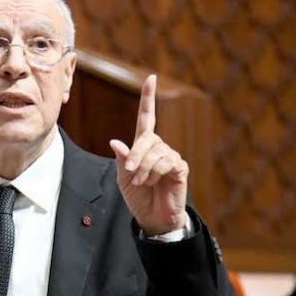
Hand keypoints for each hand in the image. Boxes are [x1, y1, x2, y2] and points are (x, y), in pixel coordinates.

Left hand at [109, 74, 187, 234]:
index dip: (148, 98)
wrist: (152, 217)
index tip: (151, 78)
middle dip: (136, 156)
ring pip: (156, 152)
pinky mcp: (180, 167)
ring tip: (144, 183)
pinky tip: (156, 183)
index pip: (147, 117)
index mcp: (144, 147)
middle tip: (131, 173)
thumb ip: (122, 160)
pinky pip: (167, 162)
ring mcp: (171, 156)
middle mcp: (159, 147)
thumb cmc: (138, 197)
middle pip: (147, 139)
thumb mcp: (124, 178)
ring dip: (145, 169)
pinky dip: (156, 173)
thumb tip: (115, 142)